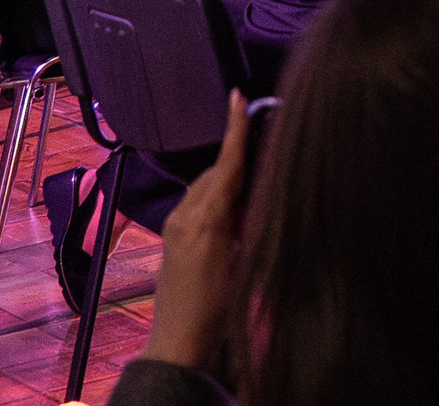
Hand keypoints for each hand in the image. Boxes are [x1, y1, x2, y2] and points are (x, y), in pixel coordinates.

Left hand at [140, 90, 248, 371]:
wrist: (180, 341)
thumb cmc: (217, 309)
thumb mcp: (244, 262)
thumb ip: (248, 222)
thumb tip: (257, 195)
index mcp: (206, 219)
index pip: (227, 164)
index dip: (235, 129)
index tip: (237, 97)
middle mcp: (185, 215)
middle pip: (217, 172)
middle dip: (238, 163)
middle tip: (266, 167)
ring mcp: (175, 225)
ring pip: (207, 187)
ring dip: (227, 185)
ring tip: (250, 201)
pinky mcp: (172, 236)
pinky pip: (198, 203)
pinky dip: (216, 201)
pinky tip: (232, 219)